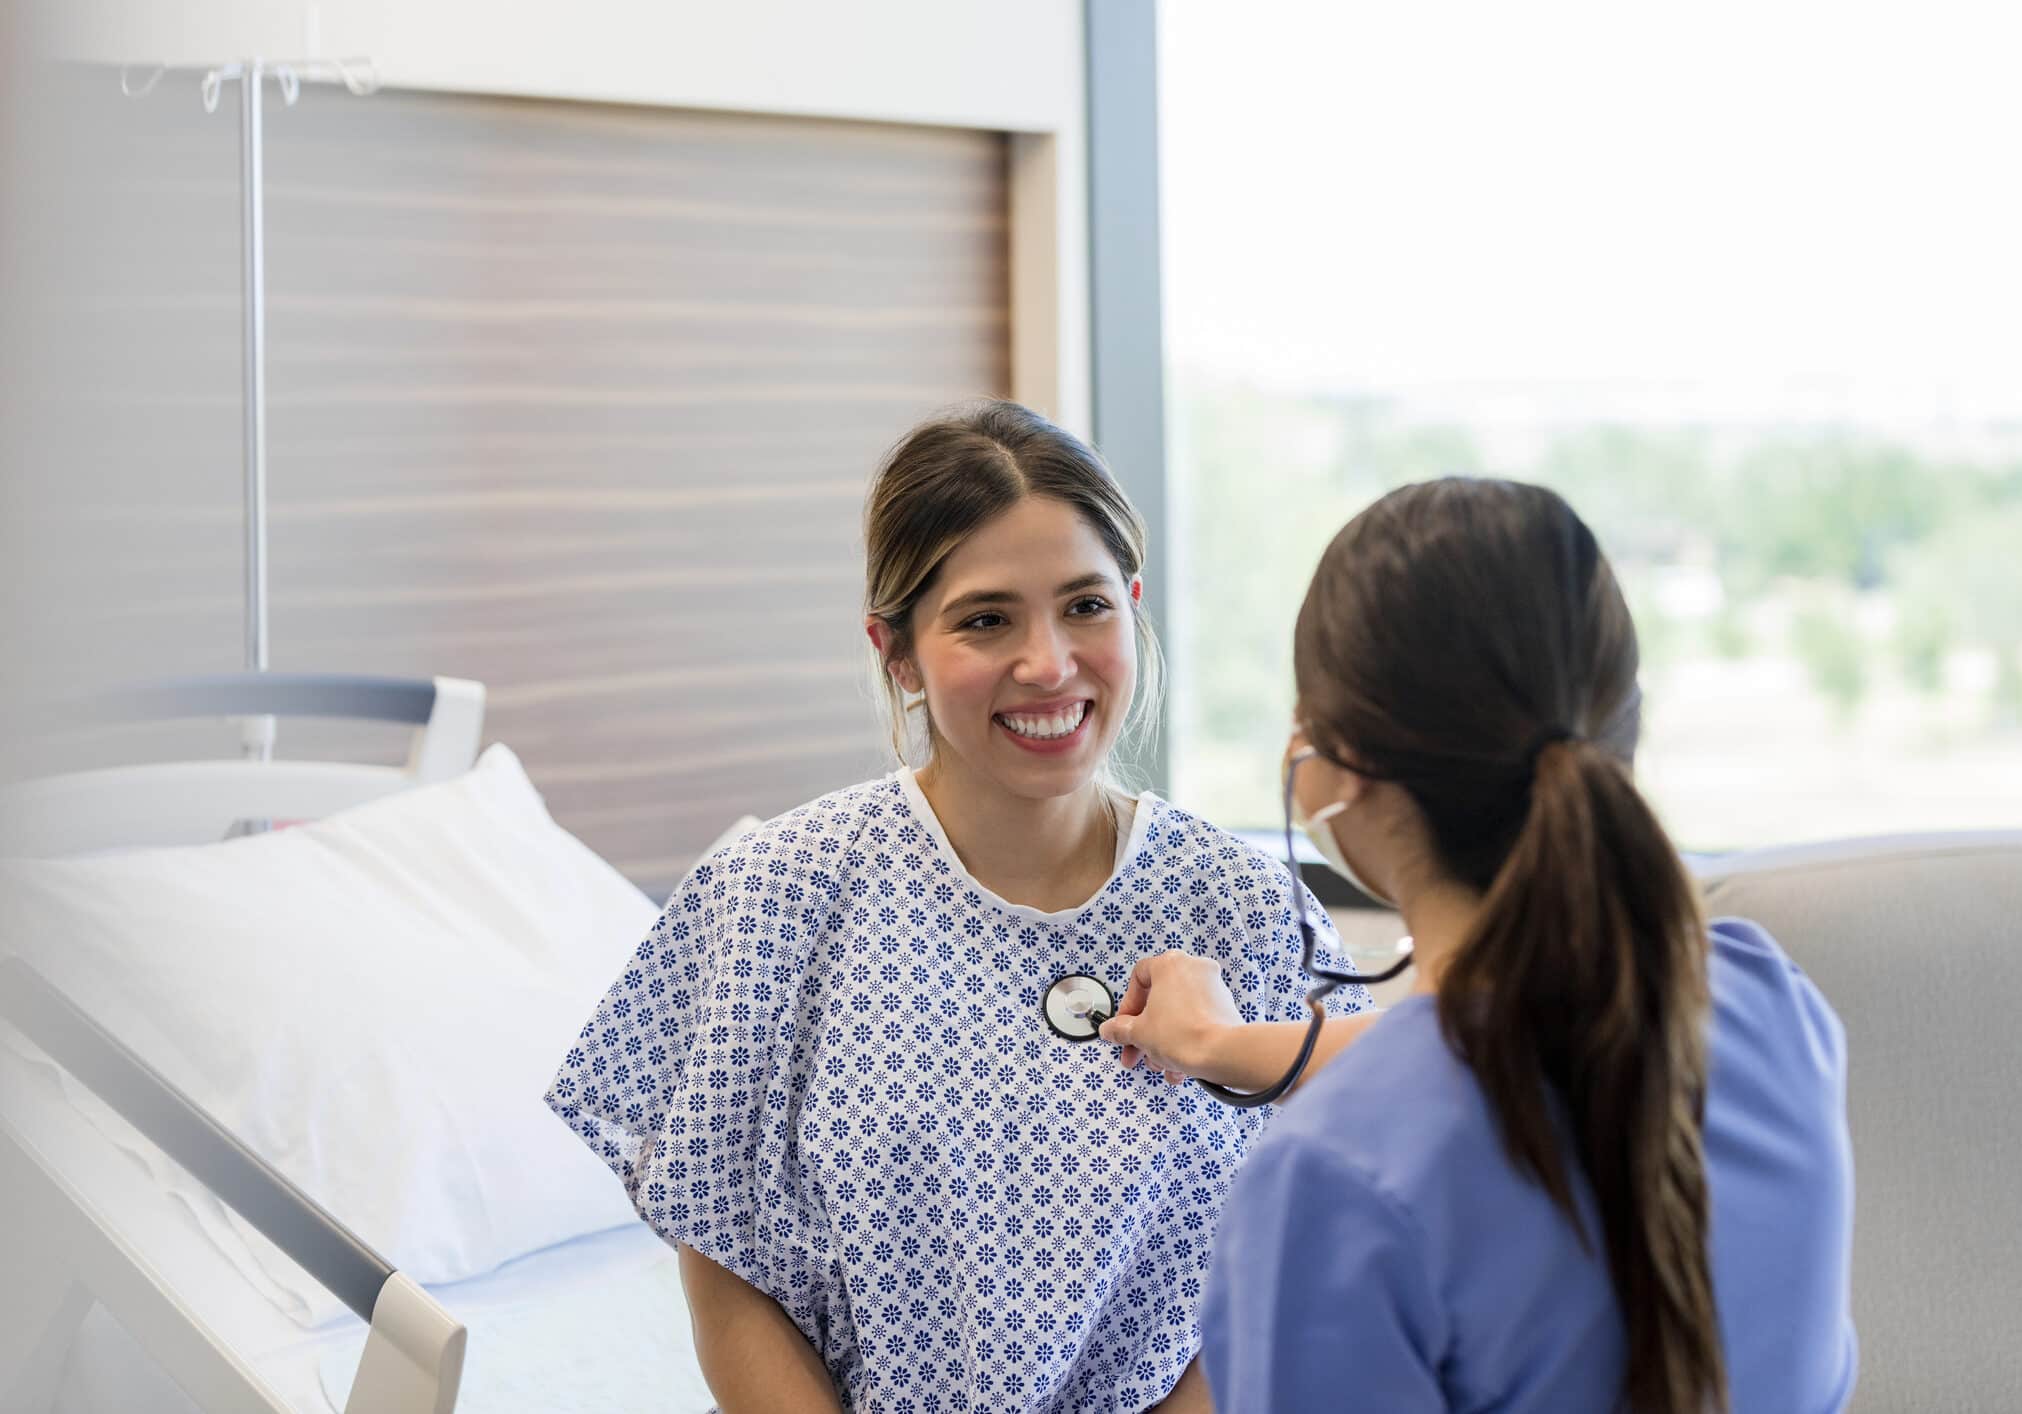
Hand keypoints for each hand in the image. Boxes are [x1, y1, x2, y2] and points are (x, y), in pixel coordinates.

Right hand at [1098, 950, 1243, 1082]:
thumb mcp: (1140, 1033)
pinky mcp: (1225, 1007)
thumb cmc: (1182, 1034)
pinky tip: (1178, 1068)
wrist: (1222, 1053)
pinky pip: (1196, 1021)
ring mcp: (1213, 987)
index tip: (1123, 1026)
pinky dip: (1184, 1040)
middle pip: (1159, 1000)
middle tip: (1136, 1052)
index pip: (1139, 976)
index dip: (1127, 1004)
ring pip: (1178, 1014)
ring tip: (1160, 1066)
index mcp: (1171, 964)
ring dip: (1163, 1041)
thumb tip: (1110, 1030)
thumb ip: (1120, 1029)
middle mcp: (1194, 968)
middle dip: (1144, 1032)